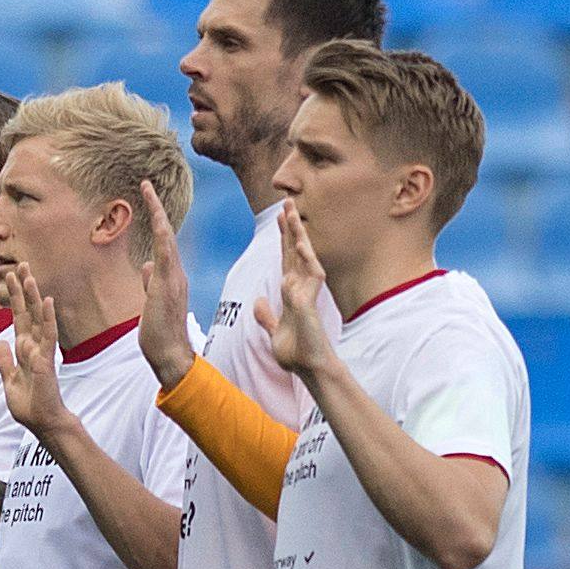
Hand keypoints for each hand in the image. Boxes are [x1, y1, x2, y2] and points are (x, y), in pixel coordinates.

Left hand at [0, 262, 71, 437]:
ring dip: (33, 296)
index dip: (14, 298)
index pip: (18, 317)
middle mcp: (33, 345)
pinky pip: (47, 335)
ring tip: (29, 274)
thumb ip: (4, 362)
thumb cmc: (29, 404)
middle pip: (28, 311)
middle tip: (20, 264)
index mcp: (23, 349)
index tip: (10, 277)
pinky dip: (47, 318)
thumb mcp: (9, 380)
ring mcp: (41, 351)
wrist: (42, 422)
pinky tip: (47, 300)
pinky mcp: (46, 360)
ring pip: (37, 317)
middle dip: (23, 289)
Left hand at [135, 179, 196, 389]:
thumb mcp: (151, 302)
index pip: (162, 241)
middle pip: (165, 232)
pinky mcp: (168, 286)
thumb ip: (151, 282)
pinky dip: (162, 235)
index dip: (155, 219)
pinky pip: (166, 254)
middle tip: (145, 183)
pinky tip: (157, 219)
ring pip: (166, 237)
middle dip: (155, 207)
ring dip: (156, 212)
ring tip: (146, 189)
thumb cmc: (160, 333)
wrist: (171, 354)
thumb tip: (147, 266)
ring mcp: (174, 278)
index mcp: (170, 276)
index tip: (147, 198)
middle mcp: (175, 272)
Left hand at [255, 201, 336, 376]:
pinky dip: (304, 260)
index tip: (278, 217)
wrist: (307, 367)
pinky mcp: (310, 302)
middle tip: (287, 201)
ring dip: (297, 235)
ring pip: (303, 257)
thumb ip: (267, 315)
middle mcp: (300, 288)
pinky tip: (298, 243)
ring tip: (291, 213)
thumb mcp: (274, 329)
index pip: (285, 258)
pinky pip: (310, 276)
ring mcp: (307, 293)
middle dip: (290, 227)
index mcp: (290, 291)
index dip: (282, 238)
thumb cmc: (295, 350)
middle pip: (294, 251)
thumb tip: (258, 302)